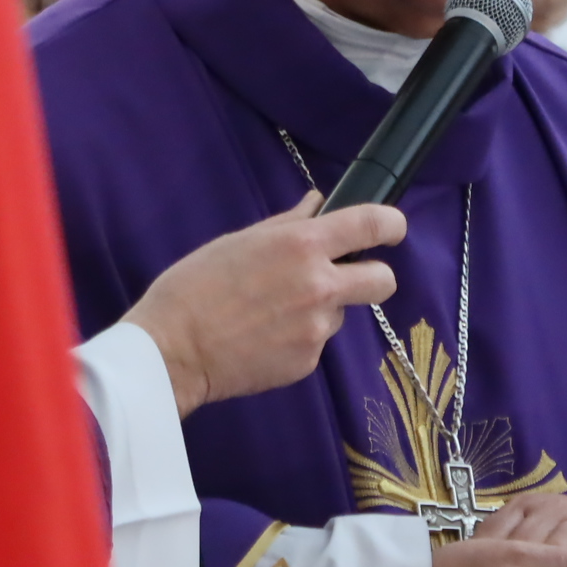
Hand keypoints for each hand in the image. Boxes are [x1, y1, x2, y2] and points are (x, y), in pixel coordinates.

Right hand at [122, 192, 403, 417]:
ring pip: (341, 313)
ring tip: (274, 313)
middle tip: (349, 278)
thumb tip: (319, 204)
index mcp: (303, 246)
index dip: (392, 224)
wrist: (172, 351)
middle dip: (374, 276)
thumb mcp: (240, 241)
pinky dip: (299, 339)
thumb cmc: (195, 287)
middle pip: (384, 280)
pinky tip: (264, 338)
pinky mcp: (307, 362)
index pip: (372, 224)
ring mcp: (316, 328)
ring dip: (321, 310)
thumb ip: (289, 224)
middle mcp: (320, 285)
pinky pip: (316, 343)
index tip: (393, 229)